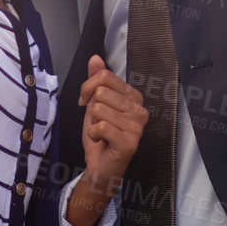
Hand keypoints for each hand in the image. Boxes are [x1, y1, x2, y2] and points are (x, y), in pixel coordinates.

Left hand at [62, 55, 148, 225]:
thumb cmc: (100, 136)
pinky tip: (102, 141)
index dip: (88, 88)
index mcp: (134, 97)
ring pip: (99, 109)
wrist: (100, 167)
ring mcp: (137, 126)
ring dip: (93, 123)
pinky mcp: (130, 142)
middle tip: (96, 122)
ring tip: (102, 133)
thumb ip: (96, 80)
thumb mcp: (95, 104)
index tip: (87, 102)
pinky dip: (94, 134)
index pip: (105, 76)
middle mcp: (140, 109)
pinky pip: (100, 126)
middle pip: (101, 92)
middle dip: (91, 108)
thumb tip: (95, 58)